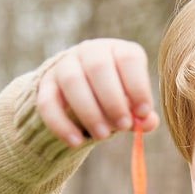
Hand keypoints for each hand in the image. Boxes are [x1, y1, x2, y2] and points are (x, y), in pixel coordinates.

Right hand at [36, 39, 160, 146]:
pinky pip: (48, 103)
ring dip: (89, 111)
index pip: (128, 58)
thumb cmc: (113, 97)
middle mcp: (90, 51)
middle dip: (113, 99)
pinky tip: (77, 143)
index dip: (137, 85)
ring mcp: (65, 66)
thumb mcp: (129, 103)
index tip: (143, 112)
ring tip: (103, 136)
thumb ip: (140, 113)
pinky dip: (62, 125)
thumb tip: (148, 122)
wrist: (77, 92)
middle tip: (124, 126)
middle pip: (98, 66)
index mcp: (117, 51)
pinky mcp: (46, 86)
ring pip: (72, 81)